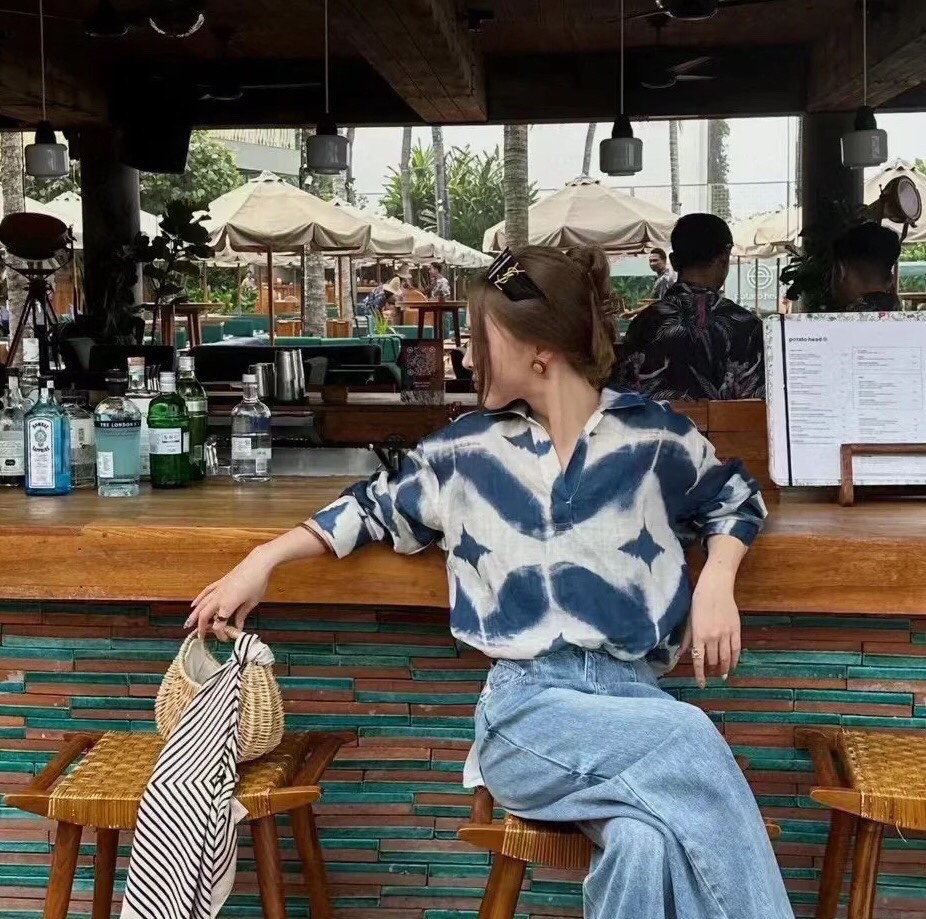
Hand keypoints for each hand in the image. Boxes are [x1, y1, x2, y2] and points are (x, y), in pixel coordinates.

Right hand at [186, 548, 271, 639]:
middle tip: (201, 636)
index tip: (226, 638)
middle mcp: (219, 597)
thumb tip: (239, 626)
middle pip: (205, 615)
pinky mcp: (220, 582)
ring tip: (188, 624)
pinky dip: (198, 599)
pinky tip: (194, 604)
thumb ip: (242, 615)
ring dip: (194, 615)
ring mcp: (218, 589)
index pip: (219, 623)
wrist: (257, 564)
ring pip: (202, 604)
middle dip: (202, 627)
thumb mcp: (252, 602)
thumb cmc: (257, 582)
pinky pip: (205, 592)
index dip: (221, 633)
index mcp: (228, 605)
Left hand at [687, 567, 741, 687]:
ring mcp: (725, 634)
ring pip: (725, 658)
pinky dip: (735, 660)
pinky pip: (736, 649)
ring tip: (722, 675)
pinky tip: (733, 665)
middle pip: (713, 660)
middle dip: (711, 670)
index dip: (700, 674)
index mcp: (698, 635)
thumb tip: (678, 655)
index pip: (698, 660)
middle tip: (711, 675)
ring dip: (724, 668)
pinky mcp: (736, 630)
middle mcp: (712, 637)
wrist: (715, 587)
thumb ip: (685, 639)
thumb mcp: (689, 620)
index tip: (701, 684)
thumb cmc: (698, 602)